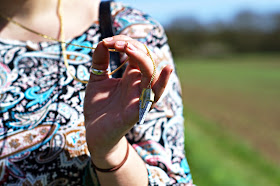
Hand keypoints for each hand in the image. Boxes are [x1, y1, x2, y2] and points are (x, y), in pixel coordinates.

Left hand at [84, 35, 171, 159]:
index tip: (106, 42)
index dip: (124, 42)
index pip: (136, 52)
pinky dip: (164, 82)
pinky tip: (168, 69)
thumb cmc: (98, 107)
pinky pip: (156, 94)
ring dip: (141, 57)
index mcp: (131, 75)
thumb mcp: (96, 79)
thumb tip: (102, 41)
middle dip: (130, 46)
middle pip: (145, 57)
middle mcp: (139, 83)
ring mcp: (141, 95)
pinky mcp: (140, 109)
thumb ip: (100, 61)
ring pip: (152, 72)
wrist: (94, 132)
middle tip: (113, 43)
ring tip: (126, 48)